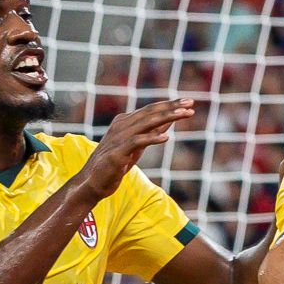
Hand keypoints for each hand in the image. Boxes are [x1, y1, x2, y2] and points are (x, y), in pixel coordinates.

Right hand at [76, 99, 194, 200]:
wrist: (92, 183)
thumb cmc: (116, 164)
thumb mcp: (138, 146)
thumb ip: (151, 132)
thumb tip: (170, 120)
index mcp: (125, 121)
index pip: (151, 109)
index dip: (170, 104)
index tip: (188, 101)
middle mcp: (121, 126)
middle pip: (151, 112)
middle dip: (172, 107)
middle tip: (191, 102)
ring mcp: (118, 138)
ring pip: (146, 123)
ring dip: (167, 117)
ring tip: (185, 113)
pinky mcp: (117, 152)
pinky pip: (137, 142)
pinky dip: (152, 138)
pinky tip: (166, 137)